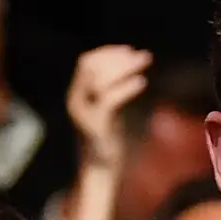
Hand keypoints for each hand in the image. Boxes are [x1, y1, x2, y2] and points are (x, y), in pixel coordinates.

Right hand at [69, 44, 155, 169]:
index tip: (129, 50)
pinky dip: (126, 88)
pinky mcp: (95, 126)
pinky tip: (142, 82)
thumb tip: (128, 69)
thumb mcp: (108, 109)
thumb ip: (111, 90)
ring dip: (124, 68)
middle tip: (142, 56)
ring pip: (99, 80)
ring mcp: (83, 113)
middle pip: (91, 67)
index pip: (86, 62)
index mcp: (77, 94)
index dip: (108, 53)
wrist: (99, 169)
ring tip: (144, 63)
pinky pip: (109, 100)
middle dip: (117, 57)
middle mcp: (76, 100)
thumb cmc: (107, 139)